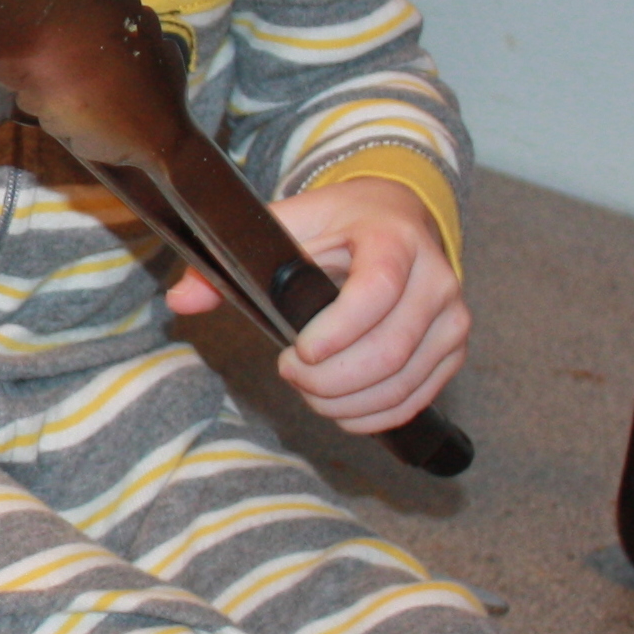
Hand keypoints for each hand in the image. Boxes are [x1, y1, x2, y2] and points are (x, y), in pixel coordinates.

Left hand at [164, 176, 467, 431]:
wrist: (399, 217)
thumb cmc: (338, 223)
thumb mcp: (286, 224)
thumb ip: (231, 258)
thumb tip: (181, 299)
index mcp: (394, 239)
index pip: (375, 292)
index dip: (335, 332)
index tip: (296, 350)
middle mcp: (435, 279)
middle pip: (388, 351)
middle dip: (329, 379)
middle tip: (289, 374)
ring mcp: (451, 318)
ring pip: (403, 383)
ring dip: (347, 403)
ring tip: (309, 391)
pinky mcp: (453, 349)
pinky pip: (418, 399)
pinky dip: (374, 416)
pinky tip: (341, 411)